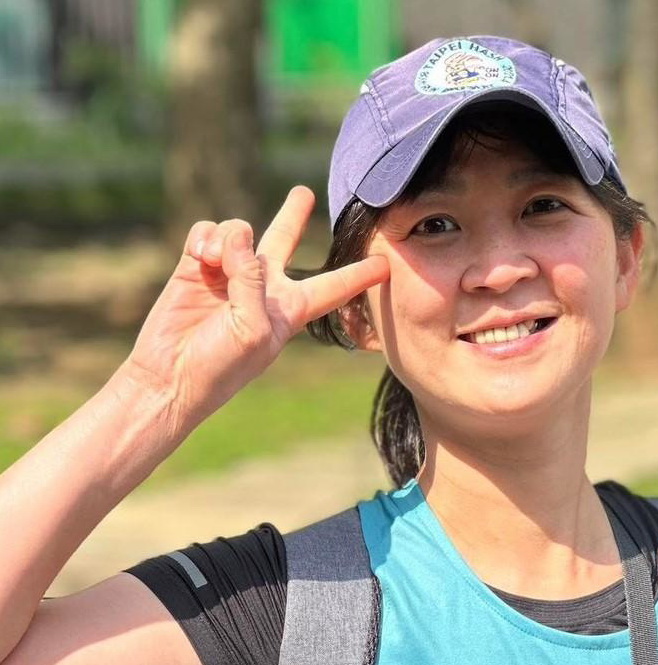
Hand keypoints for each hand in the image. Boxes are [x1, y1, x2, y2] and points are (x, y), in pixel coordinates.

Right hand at [120, 185, 388, 429]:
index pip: (333, 287)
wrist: (169, 376)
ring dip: (231, 238)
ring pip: (241, 231)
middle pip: (285, 242)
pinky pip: (208, 232)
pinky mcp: (196, 266)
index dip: (359, 276)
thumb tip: (237, 235)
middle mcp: (263, 288)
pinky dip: (206, 238)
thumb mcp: (252, 328)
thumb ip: (252, 279)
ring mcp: (229, 274)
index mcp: (291, 310)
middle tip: (304, 192)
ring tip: (216, 261)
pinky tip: (200, 257)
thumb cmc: (221, 364)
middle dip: (292, 216)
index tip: (385, 265)